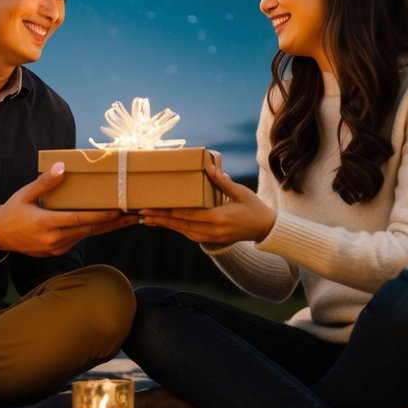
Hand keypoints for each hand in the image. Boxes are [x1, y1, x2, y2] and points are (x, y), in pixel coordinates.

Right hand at [0, 161, 137, 255]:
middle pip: (88, 230)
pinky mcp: (56, 252)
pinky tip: (106, 224)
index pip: (78, 219)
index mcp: (45, 223)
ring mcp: (55, 248)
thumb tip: (62, 167)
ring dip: (106, 228)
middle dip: (112, 222)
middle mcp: (53, 239)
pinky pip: (78, 240)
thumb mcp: (25, 194)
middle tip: (132, 215)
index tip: (117, 210)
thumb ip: (45, 182)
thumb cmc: (12, 211)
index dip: (99, 216)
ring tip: (125, 219)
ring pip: (86, 236)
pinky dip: (92, 231)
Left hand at [138, 164, 275, 245]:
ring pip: (183, 231)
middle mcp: (213, 230)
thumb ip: (223, 181)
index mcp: (219, 217)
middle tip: (141, 213)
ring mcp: (212, 237)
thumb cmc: (254, 208)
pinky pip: (190, 234)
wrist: (266, 229)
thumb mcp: (241, 192)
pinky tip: (166, 222)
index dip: (168, 211)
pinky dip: (177, 228)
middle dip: (160, 219)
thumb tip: (209, 167)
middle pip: (180, 225)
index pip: (188, 215)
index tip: (152, 207)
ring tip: (147, 219)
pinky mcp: (212, 240)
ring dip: (166, 225)